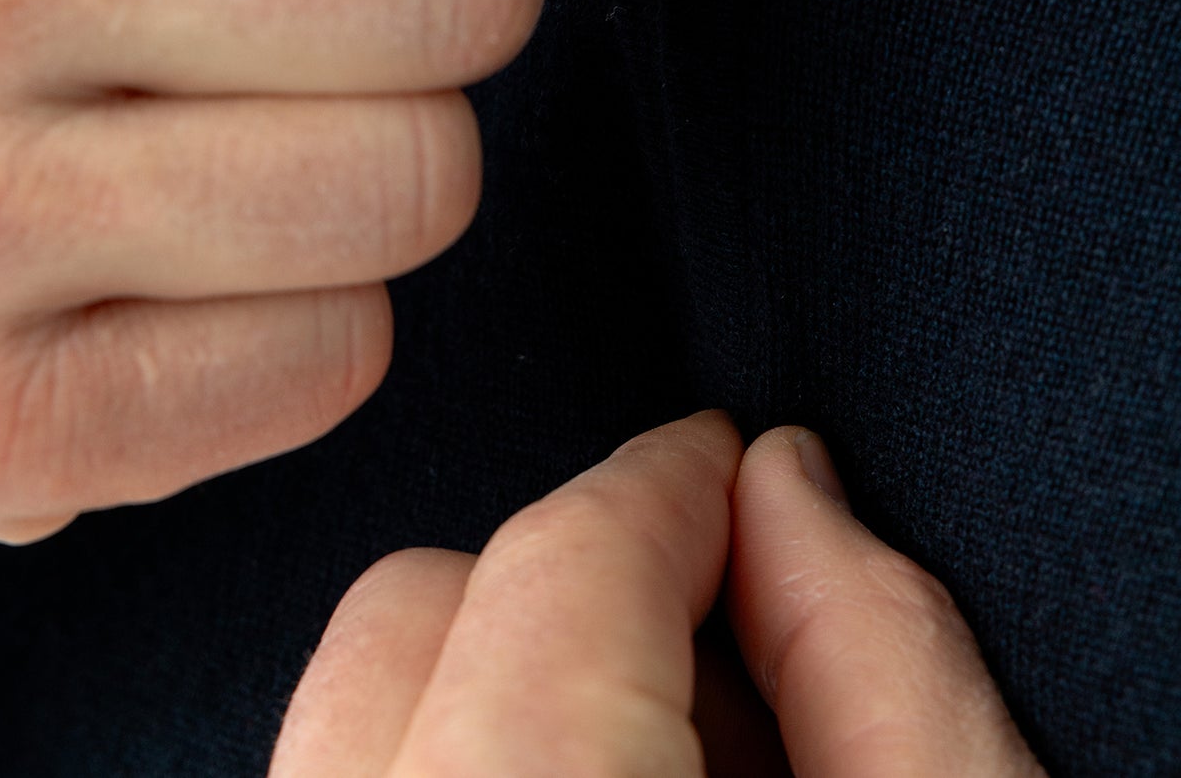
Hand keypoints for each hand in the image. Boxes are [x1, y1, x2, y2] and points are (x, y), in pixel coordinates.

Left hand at [270, 413, 1043, 777]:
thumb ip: (882, 669)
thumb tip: (791, 496)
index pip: (557, 562)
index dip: (667, 490)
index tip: (732, 477)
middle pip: (410, 618)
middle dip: (566, 588)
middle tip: (725, 652)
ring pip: (344, 723)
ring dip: (498, 695)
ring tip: (667, 767)